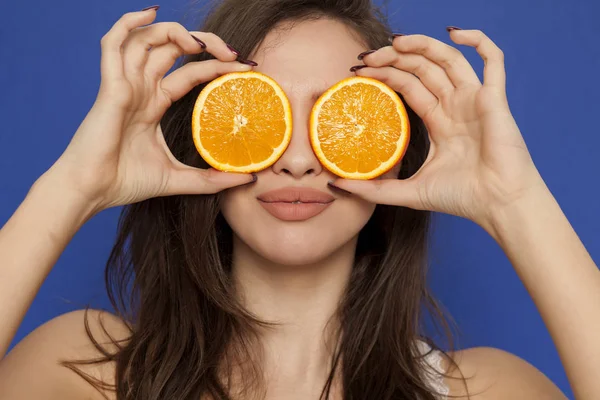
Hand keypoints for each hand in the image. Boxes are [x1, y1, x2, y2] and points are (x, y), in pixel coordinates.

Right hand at [46, 8, 254, 212]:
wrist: (93, 192)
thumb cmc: (126, 182)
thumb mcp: (180, 179)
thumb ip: (212, 179)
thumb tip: (248, 178)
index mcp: (155, 103)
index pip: (191, 72)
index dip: (217, 65)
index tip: (246, 67)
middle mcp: (141, 88)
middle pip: (174, 48)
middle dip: (206, 43)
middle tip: (233, 53)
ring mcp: (125, 84)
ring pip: (148, 39)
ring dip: (177, 32)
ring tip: (202, 45)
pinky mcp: (111, 86)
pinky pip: (113, 43)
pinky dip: (128, 22)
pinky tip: (151, 13)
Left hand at [331, 29, 545, 227]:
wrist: (496, 207)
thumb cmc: (460, 199)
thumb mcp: (407, 193)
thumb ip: (373, 189)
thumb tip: (335, 184)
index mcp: (439, 120)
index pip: (408, 85)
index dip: (385, 74)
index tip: (358, 72)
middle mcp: (455, 105)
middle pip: (422, 68)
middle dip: (394, 58)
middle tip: (367, 58)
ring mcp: (475, 100)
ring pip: (448, 59)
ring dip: (422, 45)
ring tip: (394, 43)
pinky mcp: (494, 99)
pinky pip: (493, 60)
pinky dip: (478, 40)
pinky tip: (454, 32)